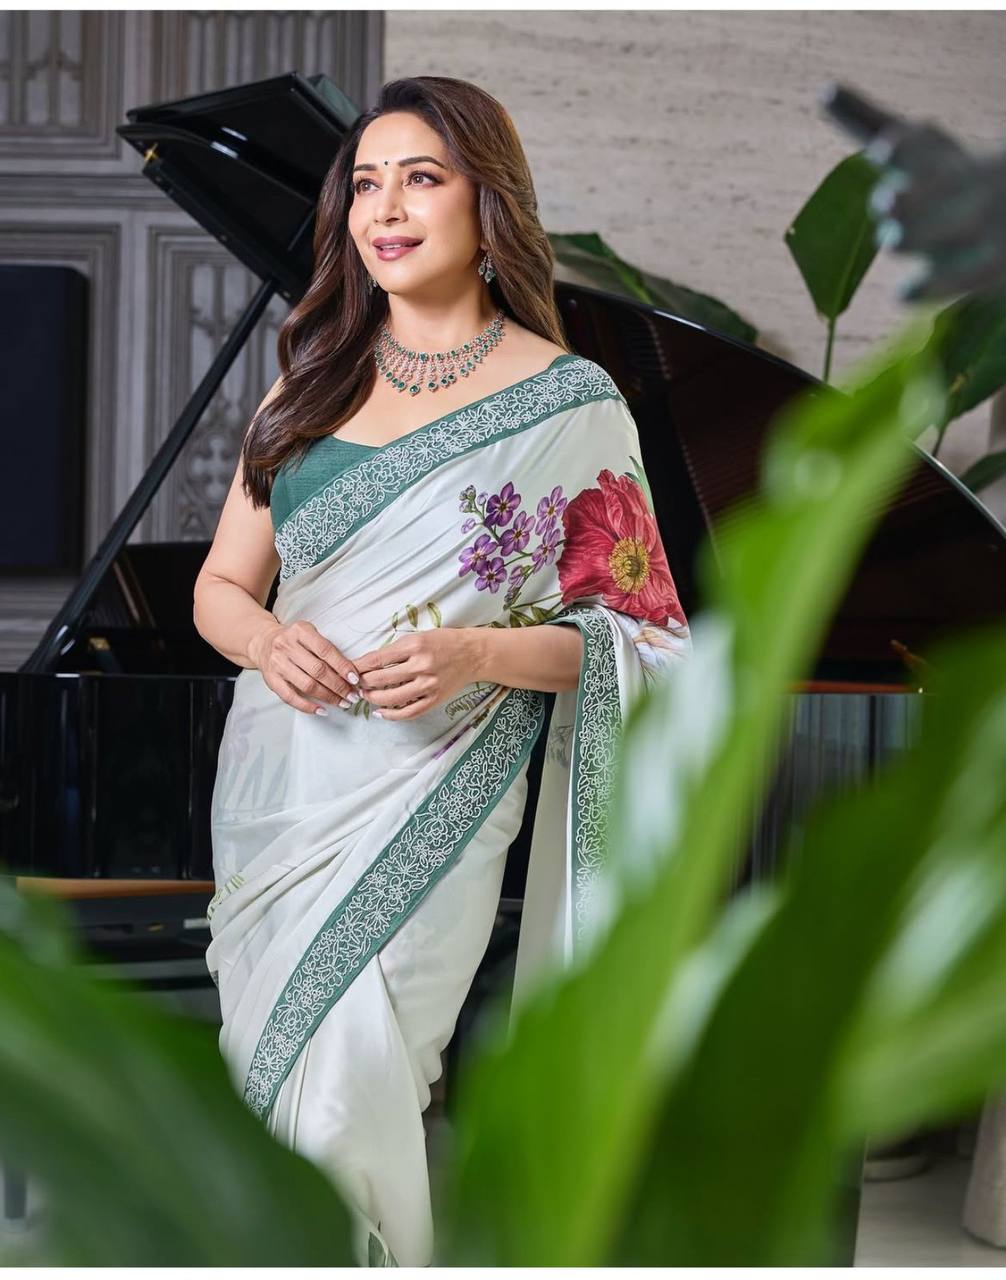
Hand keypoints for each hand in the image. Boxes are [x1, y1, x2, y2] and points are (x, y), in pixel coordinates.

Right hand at [250, 618, 361, 714]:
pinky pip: (290, 697)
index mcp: (300, 631)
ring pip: (307, 685)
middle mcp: (287, 646)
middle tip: (352, 695)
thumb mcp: (309, 634)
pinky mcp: (271, 679)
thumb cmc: (293, 640)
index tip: (355, 679)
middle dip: (338, 686)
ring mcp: (277, 663)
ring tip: (341, 702)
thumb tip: (350, 672)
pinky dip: (307, 706)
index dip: (342, 666)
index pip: (326, 650)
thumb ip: (326, 649)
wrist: (263, 642)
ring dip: (327, 697)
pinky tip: (321, 710)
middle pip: (318, 670)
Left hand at [353, 628, 480, 719]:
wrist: (474, 654)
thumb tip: (368, 663)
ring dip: (373, 698)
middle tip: (355, 683)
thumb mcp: (419, 637)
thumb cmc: (444, 642)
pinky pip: (409, 712)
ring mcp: (429, 684)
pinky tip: (380, 713)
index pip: (378, 658)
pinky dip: (392, 715)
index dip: (360, 666)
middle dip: (363, 682)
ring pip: (392, 697)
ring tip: (365, 696)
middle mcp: (421, 665)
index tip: (350, 669)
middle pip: (381, 678)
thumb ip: (396, 650)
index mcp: (415, 645)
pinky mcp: (435, 699)